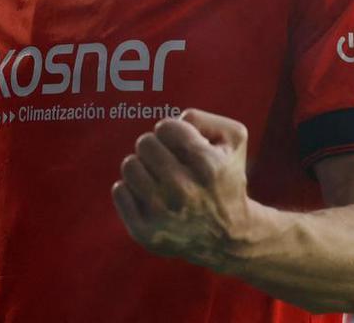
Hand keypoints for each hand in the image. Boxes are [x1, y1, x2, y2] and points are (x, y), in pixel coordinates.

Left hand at [111, 109, 257, 270]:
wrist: (227, 235)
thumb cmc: (226, 176)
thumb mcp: (234, 139)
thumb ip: (203, 119)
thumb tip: (170, 123)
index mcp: (208, 167)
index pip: (166, 127)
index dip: (173, 131)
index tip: (182, 146)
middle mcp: (185, 192)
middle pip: (145, 143)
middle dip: (156, 147)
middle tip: (170, 162)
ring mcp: (163, 215)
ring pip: (130, 165)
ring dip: (142, 166)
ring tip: (158, 177)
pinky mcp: (144, 233)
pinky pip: (119, 190)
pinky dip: (130, 188)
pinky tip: (149, 196)